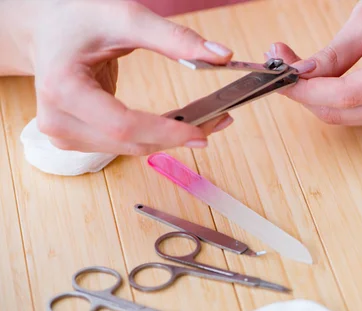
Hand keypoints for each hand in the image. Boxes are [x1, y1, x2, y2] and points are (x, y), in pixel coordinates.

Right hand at [29, 0, 234, 154]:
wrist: (45, 30)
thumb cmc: (78, 19)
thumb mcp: (127, 18)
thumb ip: (175, 38)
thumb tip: (223, 56)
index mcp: (62, 87)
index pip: (122, 125)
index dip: (165, 132)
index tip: (201, 132)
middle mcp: (58, 119)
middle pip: (130, 142)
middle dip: (177, 136)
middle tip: (219, 121)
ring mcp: (64, 134)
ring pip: (131, 148)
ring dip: (170, 139)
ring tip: (206, 120)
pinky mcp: (77, 140)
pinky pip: (125, 144)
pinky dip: (155, 136)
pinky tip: (179, 124)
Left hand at [268, 0, 361, 125]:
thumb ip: (334, 53)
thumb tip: (300, 74)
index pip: (344, 96)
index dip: (307, 90)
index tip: (281, 75)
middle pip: (340, 112)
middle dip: (304, 93)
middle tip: (279, 64)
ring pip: (342, 117)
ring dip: (313, 98)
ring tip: (296, 67)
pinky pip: (352, 114)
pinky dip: (329, 101)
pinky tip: (319, 81)